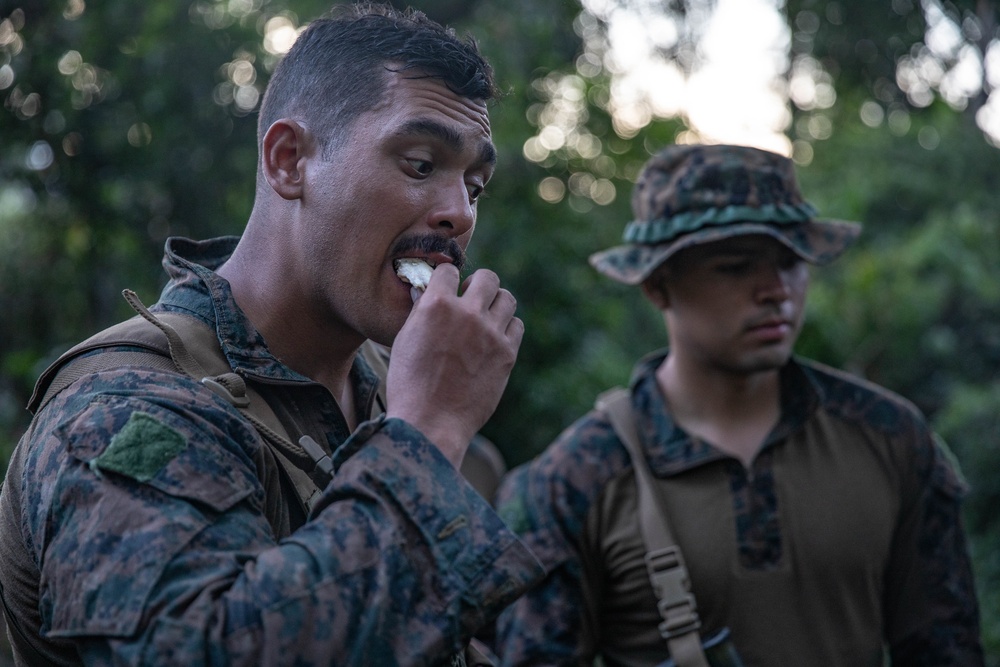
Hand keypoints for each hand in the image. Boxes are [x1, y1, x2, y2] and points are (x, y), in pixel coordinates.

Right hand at [385, 264, 522, 467]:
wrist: (431, 422)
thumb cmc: (410, 384)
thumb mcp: (404, 340)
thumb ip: (420, 312)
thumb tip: (426, 292)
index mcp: (436, 305)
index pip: (449, 270)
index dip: (447, 279)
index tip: (447, 288)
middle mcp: (467, 313)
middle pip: (487, 277)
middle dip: (478, 284)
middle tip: (470, 299)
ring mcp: (490, 333)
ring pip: (507, 298)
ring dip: (496, 303)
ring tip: (485, 317)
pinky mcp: (507, 353)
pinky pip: (517, 325)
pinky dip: (507, 327)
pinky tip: (494, 338)